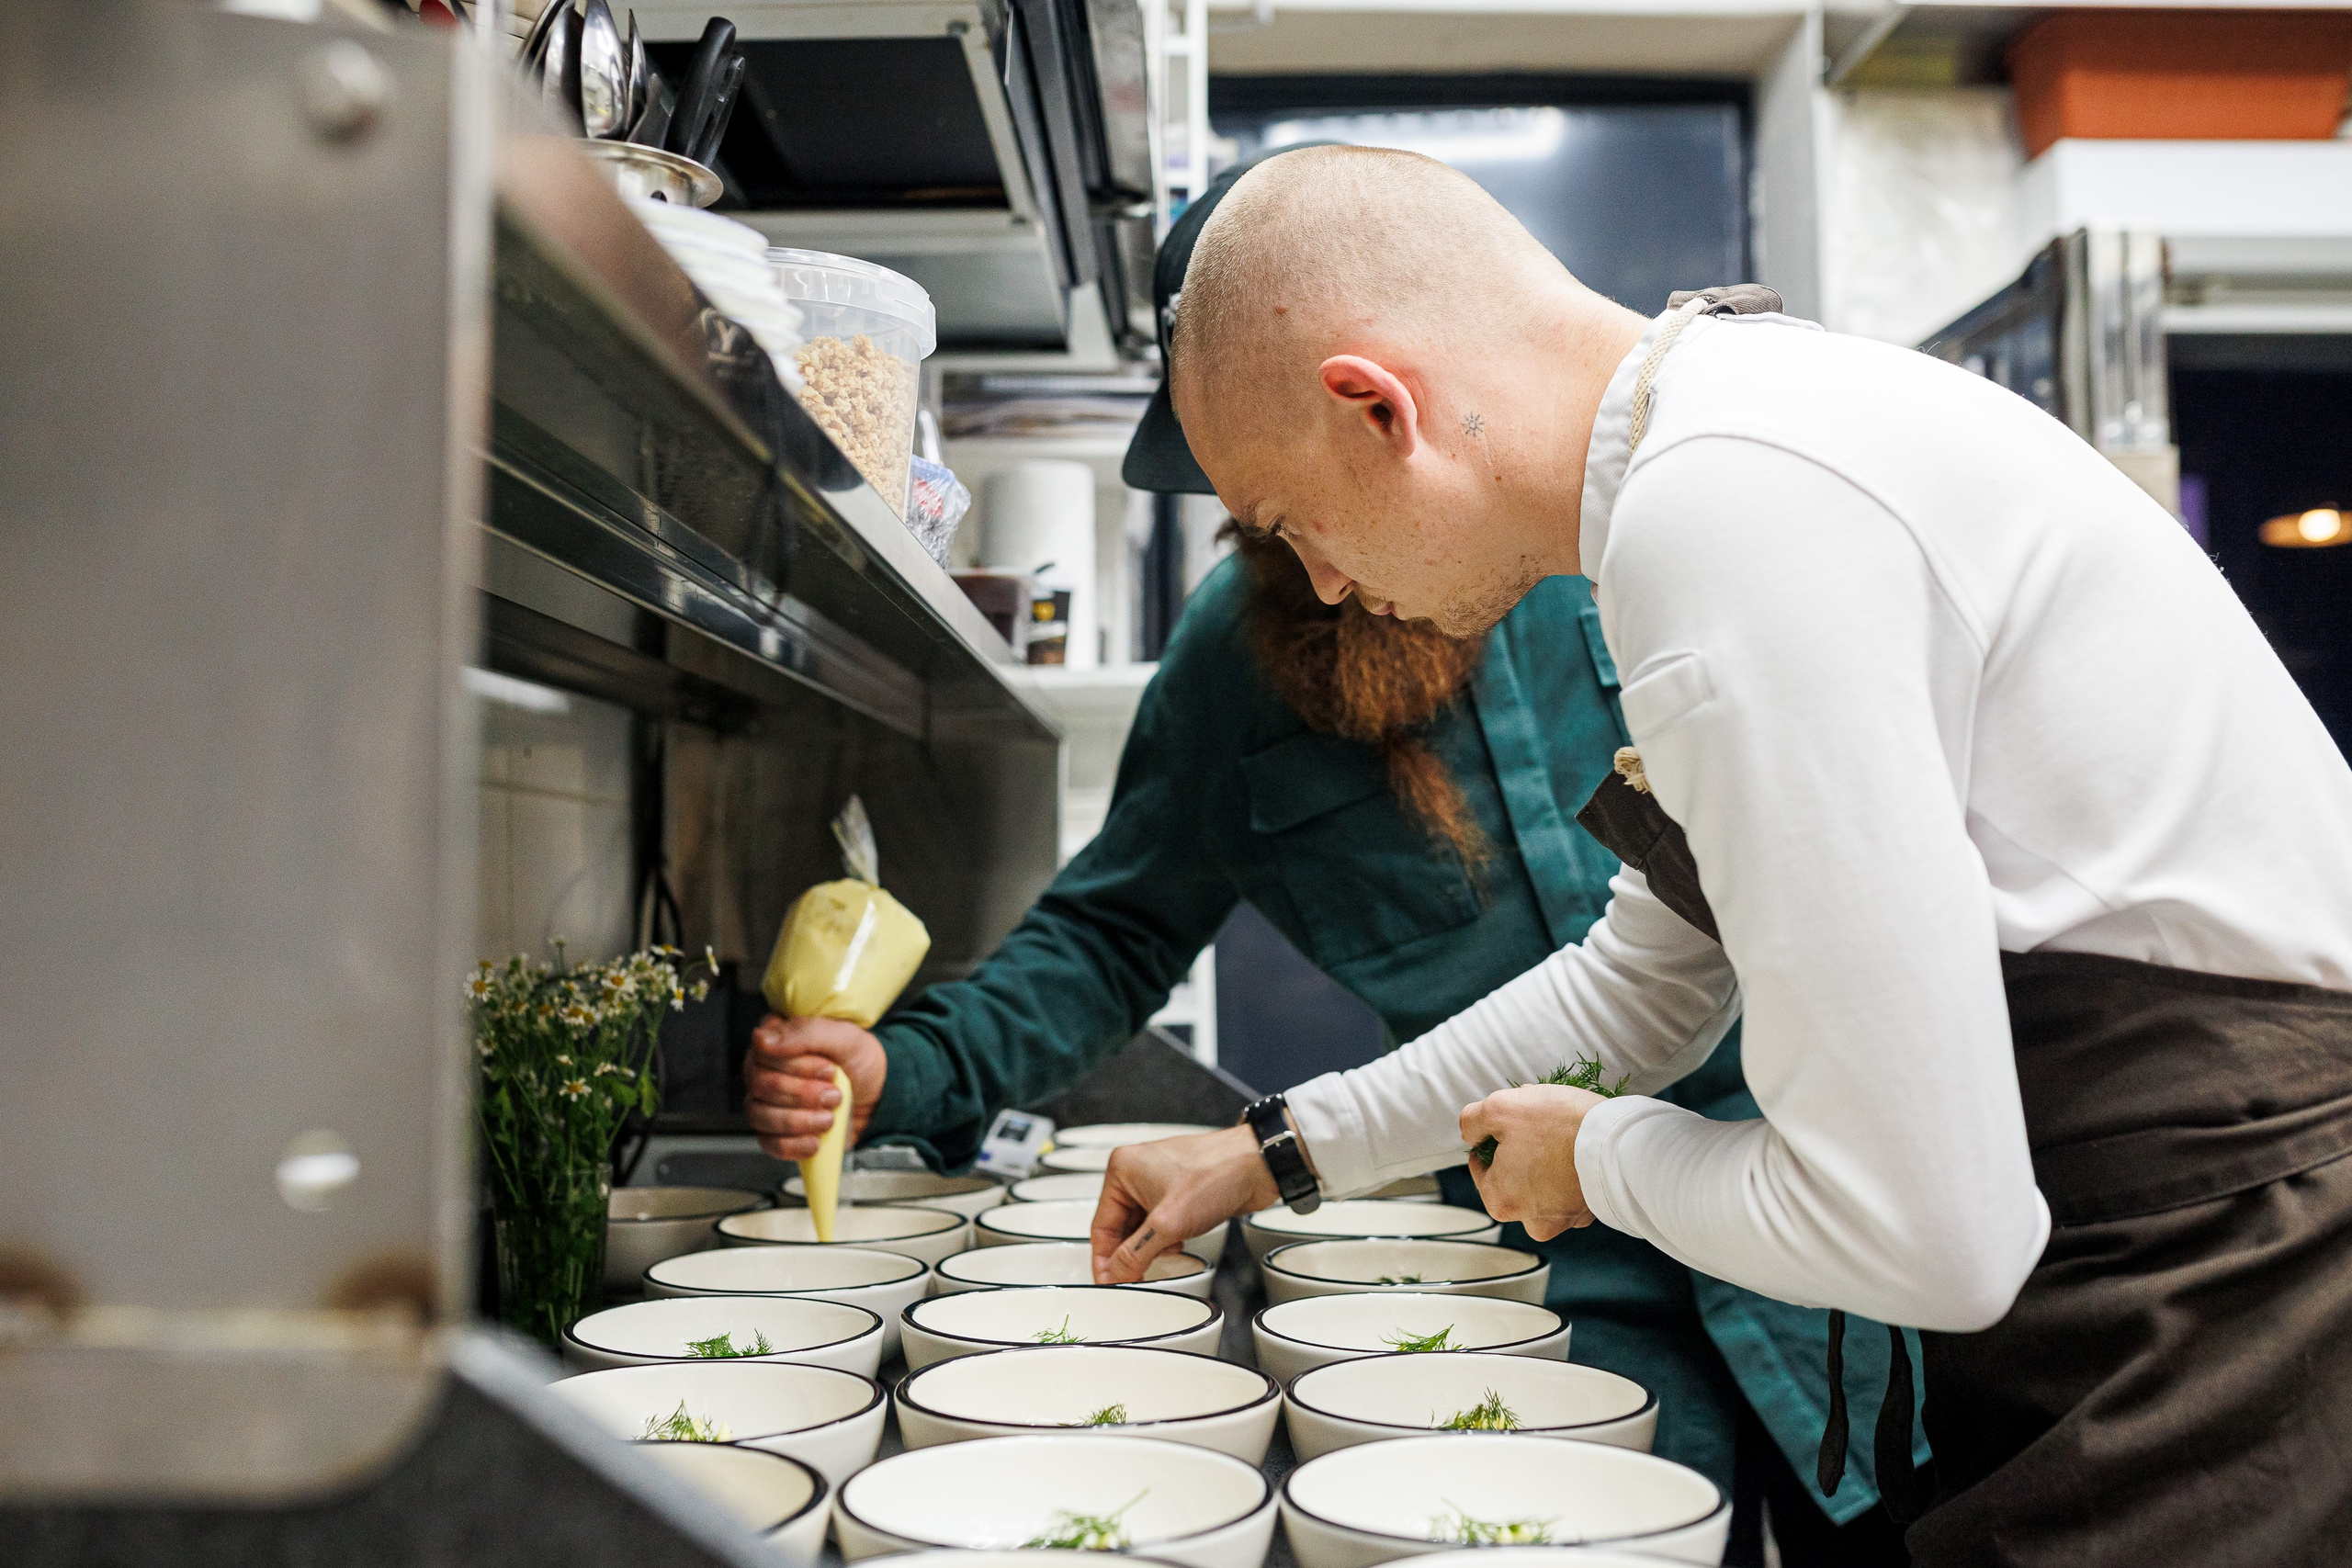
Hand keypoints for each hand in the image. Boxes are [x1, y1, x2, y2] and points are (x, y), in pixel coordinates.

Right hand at [743, 1014, 886, 1161]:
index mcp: (775, 1041)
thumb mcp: (844, 1037)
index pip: (765, 1054)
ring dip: (799, 1120)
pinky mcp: (774, 1131)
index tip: (830, 1070)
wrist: (877, 1093)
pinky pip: (767, 1143)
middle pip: (762, 1086)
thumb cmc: (857, 1060)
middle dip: (803, 1094)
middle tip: (834, 1095)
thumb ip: (805, 1033)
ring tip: (828, 1118)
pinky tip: (814, 1141)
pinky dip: (793, 1145)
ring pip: (760, 1116)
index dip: (798, 1067)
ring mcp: (765, 1102)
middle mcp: (763, 1070)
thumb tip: (763, 1040)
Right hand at [1089, 1125, 1279, 1282]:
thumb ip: (1135, 1253)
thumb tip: (1115, 1274)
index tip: (1108, 1285)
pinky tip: (1177, 1247)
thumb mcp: (1168, 1224)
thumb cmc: (1215, 1175)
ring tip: (1161, 1260)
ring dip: (1149, 1248)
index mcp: (1122, 1169)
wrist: (1257, 1165)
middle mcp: (1137, 1172)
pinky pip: (1160, 1223)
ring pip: (1141, 1227)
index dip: (1104, 1260)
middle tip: (1133, 1281)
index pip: (1101, 1225)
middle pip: (1121, 1228)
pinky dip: (1165, 1239)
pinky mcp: (1178, 1191)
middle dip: (1130, 1255)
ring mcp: (1158, 1181)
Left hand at [1460, 1085, 1603, 1241]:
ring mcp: (1564, 1219)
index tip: (1512, 1123)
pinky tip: (1579, 1145)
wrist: (1621, 1141)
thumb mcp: (1499, 1107)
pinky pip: (1570, 1185)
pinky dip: (1571, 1167)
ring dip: (1547, 1157)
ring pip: (1542, 1181)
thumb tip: (1471, 1133)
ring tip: (1562, 1130)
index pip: (1482, 1165)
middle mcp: (1531, 1220)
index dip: (1493, 1136)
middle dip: (1521, 1147)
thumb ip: (1472, 1120)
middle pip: (1513, 1175)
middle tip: (1538, 1123)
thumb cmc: (1559, 1126)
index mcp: (1500, 1201)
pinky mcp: (1590, 1209)